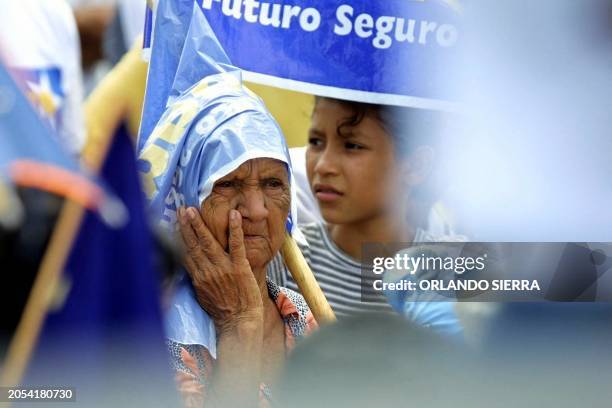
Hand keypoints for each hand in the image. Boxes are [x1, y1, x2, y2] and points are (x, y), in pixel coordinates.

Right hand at [178, 207, 263, 331]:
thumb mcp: (204, 295)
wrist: (240, 322)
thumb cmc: (223, 311)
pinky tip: (233, 214)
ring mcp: (223, 268)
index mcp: (198, 277)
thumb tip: (191, 266)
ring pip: (209, 242)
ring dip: (200, 225)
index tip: (174, 222)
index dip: (179, 237)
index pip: (185, 253)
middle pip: (193, 245)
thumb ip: (197, 278)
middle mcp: (207, 271)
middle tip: (181, 209)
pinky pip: (236, 244)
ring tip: (193, 210)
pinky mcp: (240, 267)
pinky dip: (234, 229)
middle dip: (186, 226)